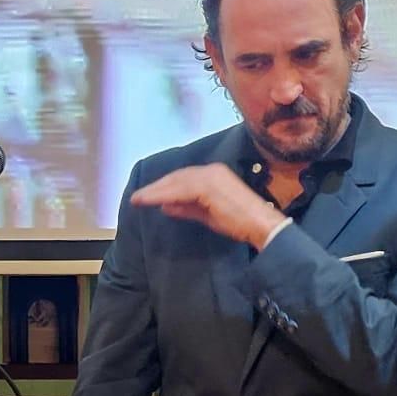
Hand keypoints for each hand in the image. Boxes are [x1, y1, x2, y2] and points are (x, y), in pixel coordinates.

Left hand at [130, 164, 286, 248]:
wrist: (259, 225)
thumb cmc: (238, 221)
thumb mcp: (206, 213)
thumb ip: (186, 208)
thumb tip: (164, 206)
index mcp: (214, 174)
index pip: (183, 178)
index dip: (163, 186)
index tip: (146, 195)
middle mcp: (211, 170)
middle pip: (176, 177)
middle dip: (155, 187)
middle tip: (137, 198)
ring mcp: (210, 176)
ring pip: (175, 183)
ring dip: (154, 191)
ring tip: (138, 200)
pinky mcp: (208, 186)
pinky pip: (179, 191)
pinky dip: (162, 195)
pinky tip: (148, 201)